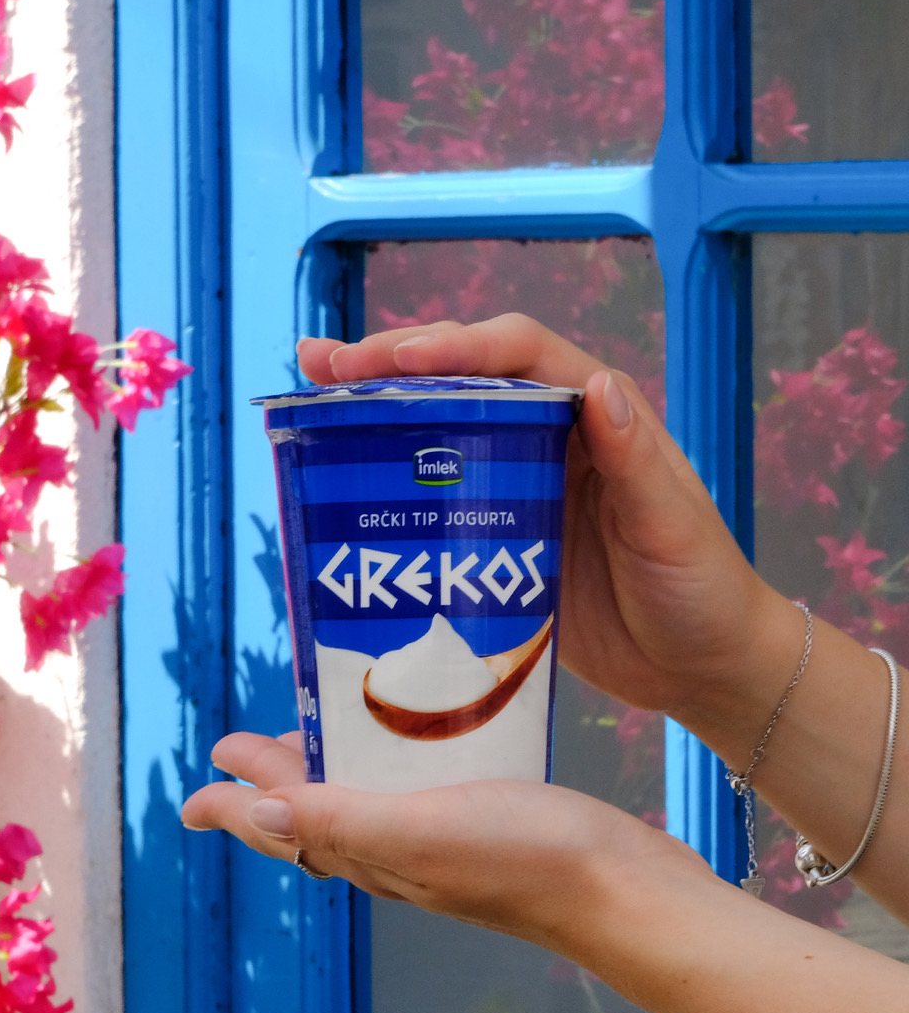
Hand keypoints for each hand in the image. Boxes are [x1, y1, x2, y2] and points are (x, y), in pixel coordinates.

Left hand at [180, 729, 711, 959]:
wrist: (622, 887)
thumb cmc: (526, 857)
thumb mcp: (421, 830)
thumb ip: (341, 819)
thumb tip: (253, 812)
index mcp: (372, 851)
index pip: (283, 827)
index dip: (235, 806)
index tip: (195, 792)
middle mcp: (397, 848)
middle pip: (315, 812)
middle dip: (273, 781)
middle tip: (242, 750)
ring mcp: (439, 835)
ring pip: (362, 800)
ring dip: (328, 769)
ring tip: (315, 735)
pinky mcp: (479, 815)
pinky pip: (412, 787)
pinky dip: (390, 762)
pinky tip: (409, 738)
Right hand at [297, 314, 803, 745]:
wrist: (696, 665)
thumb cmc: (701, 588)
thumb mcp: (671, 524)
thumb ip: (634, 459)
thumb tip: (597, 386)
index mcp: (596, 414)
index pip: (516, 356)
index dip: (453, 347)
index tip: (394, 359)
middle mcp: (549, 437)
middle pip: (462, 380)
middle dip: (392, 364)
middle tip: (323, 365)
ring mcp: (518, 488)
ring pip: (439, 432)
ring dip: (377, 413)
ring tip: (312, 401)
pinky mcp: (498, 539)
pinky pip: (437, 500)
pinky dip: (391, 486)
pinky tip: (344, 488)